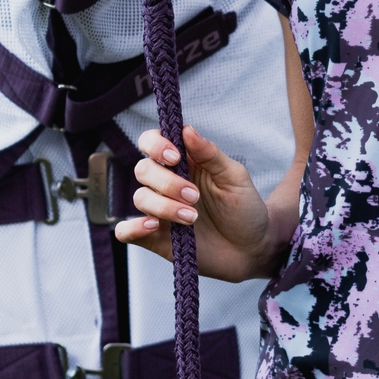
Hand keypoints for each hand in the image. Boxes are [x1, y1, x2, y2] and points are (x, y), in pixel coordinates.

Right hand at [115, 125, 279, 282]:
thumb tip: (187, 129)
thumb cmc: (245, 209)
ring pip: (140, 198)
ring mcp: (160, 211)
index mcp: (184, 163)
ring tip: (191, 218)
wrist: (252, 249)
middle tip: (195, 196)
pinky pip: (126, 231)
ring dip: (164, 206)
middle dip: (167, 182)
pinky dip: (132, 227)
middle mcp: (166, 184)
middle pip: (143, 169)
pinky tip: (152, 227)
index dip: (156, 145)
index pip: (152, 142)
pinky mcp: (156, 238)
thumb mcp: (234, 177)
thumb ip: (210, 154)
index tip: (175, 157)